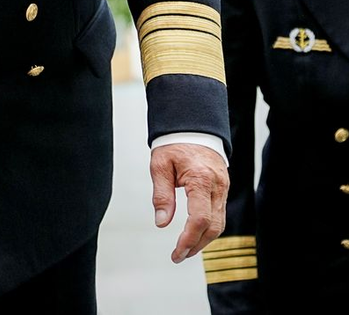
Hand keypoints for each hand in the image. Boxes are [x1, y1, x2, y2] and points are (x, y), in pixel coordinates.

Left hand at [150, 143, 228, 262]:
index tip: (176, 252)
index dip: (188, 239)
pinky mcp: (223, 189)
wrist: (192, 126)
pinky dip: (208, 228)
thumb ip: (162, 194)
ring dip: (203, 240)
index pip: (199, 218)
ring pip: (219, 224)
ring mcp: (223, 188)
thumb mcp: (159, 164)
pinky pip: (219, 214)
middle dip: (196, 245)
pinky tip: (196, 234)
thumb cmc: (174, 143)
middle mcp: (217, 186)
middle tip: (179, 255)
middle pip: (213, 226)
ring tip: (186, 250)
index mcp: (200, 178)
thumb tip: (162, 223)